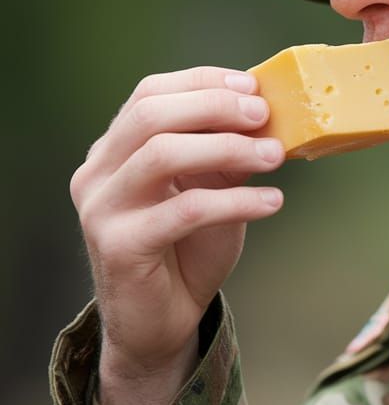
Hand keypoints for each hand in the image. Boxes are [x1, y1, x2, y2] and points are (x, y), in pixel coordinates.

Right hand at [70, 67, 285, 404]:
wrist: (161, 321)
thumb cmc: (188, 247)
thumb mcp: (210, 187)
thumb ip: (224, 151)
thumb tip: (266, 112)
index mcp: (115, 149)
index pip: (150, 94)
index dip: (203, 83)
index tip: (253, 86)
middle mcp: (98, 172)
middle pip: (151, 115)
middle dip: (215, 107)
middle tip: (265, 115)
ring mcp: (102, 209)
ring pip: (162, 155)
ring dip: (228, 148)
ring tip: (275, 156)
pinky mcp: (119, 247)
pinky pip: (185, 210)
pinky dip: (236, 201)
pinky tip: (272, 202)